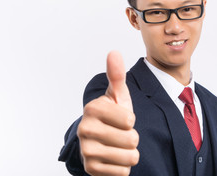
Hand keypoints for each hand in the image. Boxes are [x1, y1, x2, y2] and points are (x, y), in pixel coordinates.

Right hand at [77, 51, 139, 175]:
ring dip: (129, 153)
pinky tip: (113, 158)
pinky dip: (123, 167)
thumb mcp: (117, 96)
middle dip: (132, 138)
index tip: (121, 118)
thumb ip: (116, 76)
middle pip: (131, 139)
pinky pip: (123, 172)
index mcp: (92, 108)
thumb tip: (114, 52)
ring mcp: (86, 151)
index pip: (129, 119)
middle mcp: (85, 129)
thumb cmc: (113, 116)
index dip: (131, 120)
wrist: (102, 141)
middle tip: (120, 133)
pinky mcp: (90, 169)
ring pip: (129, 157)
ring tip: (118, 146)